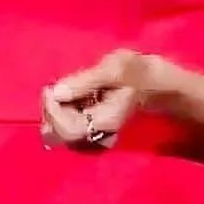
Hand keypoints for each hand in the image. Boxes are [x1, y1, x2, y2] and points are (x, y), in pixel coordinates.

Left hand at [41, 49, 167, 149]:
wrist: (152, 82)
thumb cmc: (135, 72)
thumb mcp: (113, 68)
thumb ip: (85, 81)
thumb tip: (56, 92)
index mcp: (105, 122)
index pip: (68, 130)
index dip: (53, 111)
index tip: (50, 89)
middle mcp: (98, 135)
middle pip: (60, 136)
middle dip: (50, 112)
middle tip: (51, 88)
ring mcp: (93, 134)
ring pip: (60, 134)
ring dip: (53, 112)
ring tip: (58, 91)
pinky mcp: (89, 129)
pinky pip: (65, 128)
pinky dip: (59, 113)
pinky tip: (66, 98)